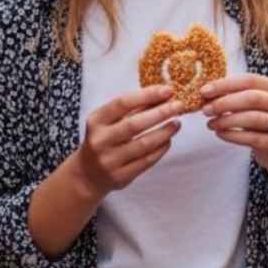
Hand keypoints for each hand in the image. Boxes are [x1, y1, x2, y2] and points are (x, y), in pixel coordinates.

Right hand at [72, 85, 186, 201]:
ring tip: (177, 123)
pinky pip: (146, 161)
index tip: (168, 90)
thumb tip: (164, 94)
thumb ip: (134, 108)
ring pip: (143, 145)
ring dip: (164, 132)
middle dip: (160, 113)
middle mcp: (100, 141)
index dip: (147, 95)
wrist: (88, 174)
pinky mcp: (120, 177)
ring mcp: (109, 161)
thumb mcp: (110, 121)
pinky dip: (161, 149)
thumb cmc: (105, 139)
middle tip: (179, 106)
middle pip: (134, 124)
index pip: (123, 103)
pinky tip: (168, 141)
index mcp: (96, 121)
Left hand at [201, 74, 267, 180]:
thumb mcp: (250, 105)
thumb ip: (233, 96)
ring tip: (211, 123)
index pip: (249, 80)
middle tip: (205, 109)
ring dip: (227, 120)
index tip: (204, 91)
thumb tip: (205, 93)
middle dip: (225, 103)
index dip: (225, 84)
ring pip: (252, 118)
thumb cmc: (259, 122)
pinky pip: (253, 138)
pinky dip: (233, 135)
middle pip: (252, 98)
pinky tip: (220, 134)